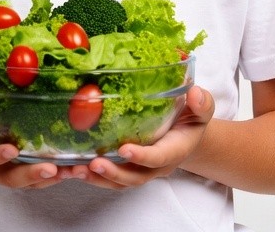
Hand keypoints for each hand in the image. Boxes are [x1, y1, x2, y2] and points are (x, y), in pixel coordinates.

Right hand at [0, 92, 64, 188]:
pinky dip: (55, 174)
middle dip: (30, 175)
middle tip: (50, 169)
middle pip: (9, 178)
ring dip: (50, 177)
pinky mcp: (19, 168)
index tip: (11, 150)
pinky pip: (37, 177)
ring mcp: (5, 171)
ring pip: (27, 181)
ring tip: (71, 170)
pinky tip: (73, 167)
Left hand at [70, 85, 214, 189]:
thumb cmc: (192, 116)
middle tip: (94, 163)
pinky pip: (110, 177)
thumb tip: (194, 94)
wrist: (186, 131)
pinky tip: (72, 168)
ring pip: (119, 181)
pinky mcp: (128, 166)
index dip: (142, 156)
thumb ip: (202, 103)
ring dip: (97, 178)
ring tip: (76, 170)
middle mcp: (156, 165)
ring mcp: (141, 168)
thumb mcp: (202, 107)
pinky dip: (91, 176)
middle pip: (135, 176)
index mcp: (174, 149)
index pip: (158, 157)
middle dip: (114, 172)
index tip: (124, 149)